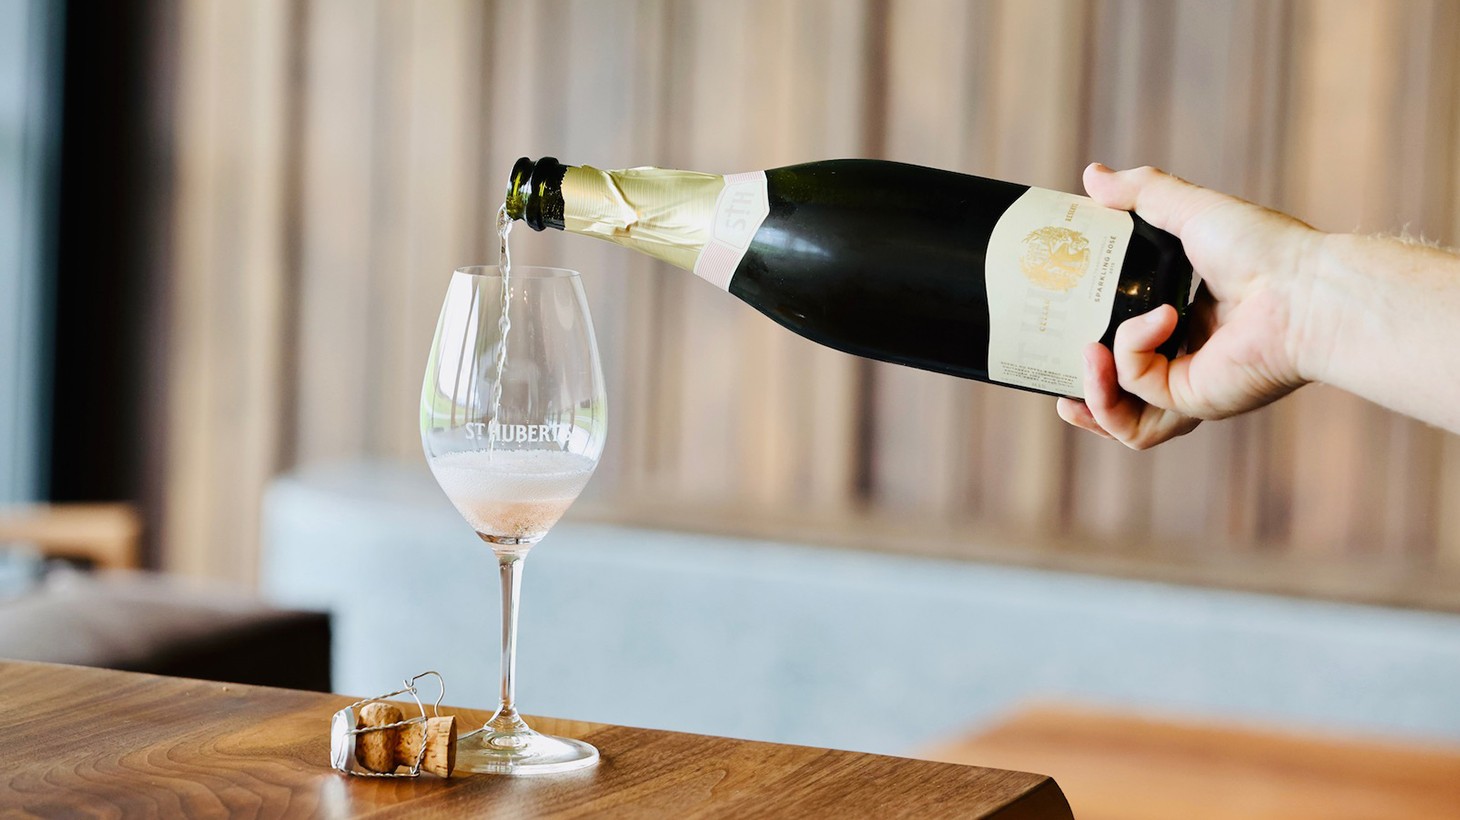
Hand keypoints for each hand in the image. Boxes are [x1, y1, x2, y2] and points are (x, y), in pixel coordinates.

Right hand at [1056, 164, 1322, 448]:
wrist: (1303, 288)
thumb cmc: (1264, 250)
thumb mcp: (1190, 211)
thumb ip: (1141, 194)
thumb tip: (1090, 175)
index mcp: (1184, 322)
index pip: (1125, 343)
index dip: (1090, 343)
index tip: (1060, 321)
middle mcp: (1185, 360)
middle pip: (1118, 393)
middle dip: (1081, 388)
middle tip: (1049, 361)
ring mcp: (1187, 386)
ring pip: (1122, 417)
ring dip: (1092, 390)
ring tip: (1084, 354)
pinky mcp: (1190, 401)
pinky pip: (1136, 391)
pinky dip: (1129, 357)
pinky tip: (1150, 324)